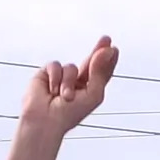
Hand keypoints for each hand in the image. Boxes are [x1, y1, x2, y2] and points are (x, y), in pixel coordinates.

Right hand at [0, 37, 122, 159]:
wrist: (45, 121)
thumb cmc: (70, 114)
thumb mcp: (93, 93)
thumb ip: (101, 71)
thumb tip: (108, 50)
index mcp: (90, 90)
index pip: (101, 73)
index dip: (107, 60)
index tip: (114, 49)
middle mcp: (76, 83)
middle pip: (89, 63)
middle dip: (98, 51)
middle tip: (106, 39)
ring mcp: (61, 78)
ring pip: (71, 67)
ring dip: (68, 82)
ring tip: (64, 97)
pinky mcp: (46, 75)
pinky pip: (55, 66)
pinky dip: (55, 78)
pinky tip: (51, 90)